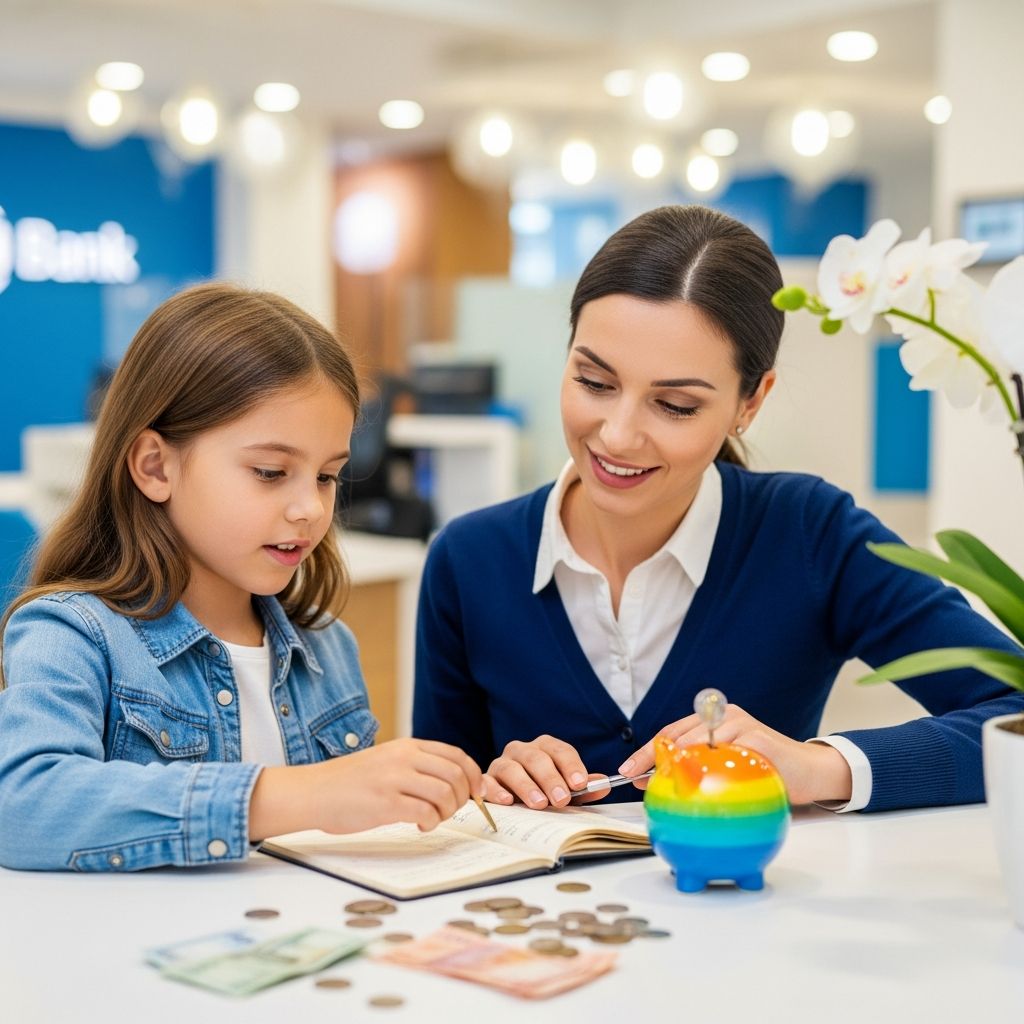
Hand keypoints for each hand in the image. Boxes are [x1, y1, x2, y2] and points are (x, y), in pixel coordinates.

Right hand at [249, 738, 483, 839]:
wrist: (312, 792)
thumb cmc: (349, 782)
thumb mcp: (386, 760)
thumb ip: (415, 765)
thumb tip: (452, 782)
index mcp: (407, 746)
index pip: (456, 755)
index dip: (474, 775)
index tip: (477, 793)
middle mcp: (404, 758)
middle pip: (456, 775)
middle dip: (464, 797)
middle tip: (451, 811)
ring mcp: (395, 779)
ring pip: (445, 794)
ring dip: (447, 813)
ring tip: (432, 819)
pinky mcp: (385, 803)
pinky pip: (426, 813)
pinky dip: (431, 823)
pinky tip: (419, 826)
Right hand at [482, 735, 610, 808]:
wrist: (511, 800)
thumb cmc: (542, 792)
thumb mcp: (565, 791)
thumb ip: (583, 788)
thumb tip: (604, 785)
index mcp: (544, 748)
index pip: (559, 750)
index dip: (571, 765)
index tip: (580, 783)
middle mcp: (521, 751)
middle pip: (536, 758)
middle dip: (551, 778)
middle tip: (562, 799)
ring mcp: (501, 763)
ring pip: (511, 767)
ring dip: (526, 785)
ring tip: (539, 803)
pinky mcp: (485, 779)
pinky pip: (487, 781)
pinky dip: (497, 790)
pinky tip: (508, 801)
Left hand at [618, 704, 852, 805]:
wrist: (809, 771)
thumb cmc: (765, 772)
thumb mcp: (726, 769)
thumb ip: (700, 769)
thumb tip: (658, 785)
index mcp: (712, 721)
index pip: (671, 733)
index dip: (648, 751)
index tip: (628, 770)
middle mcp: (723, 716)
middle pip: (678, 734)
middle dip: (652, 756)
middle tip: (636, 778)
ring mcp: (740, 724)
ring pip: (696, 741)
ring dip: (675, 763)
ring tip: (661, 782)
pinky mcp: (756, 737)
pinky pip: (725, 754)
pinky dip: (708, 769)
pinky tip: (698, 785)